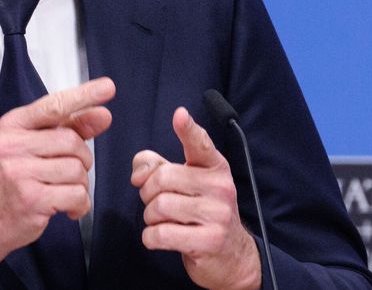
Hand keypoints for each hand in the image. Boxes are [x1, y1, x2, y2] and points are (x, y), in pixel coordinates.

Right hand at [0, 77, 115, 283]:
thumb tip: (101, 114)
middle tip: (68, 172)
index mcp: (13, 125)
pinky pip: (76, 195)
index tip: (107, 87)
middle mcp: (13, 145)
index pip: (54, 105)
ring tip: (62, 191)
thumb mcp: (30, 147)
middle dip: (81, 159)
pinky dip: (79, 205)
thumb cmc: (9, 181)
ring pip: (77, 170)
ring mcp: (20, 172)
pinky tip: (66, 208)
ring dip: (80, 184)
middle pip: (72, 141)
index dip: (84, 95)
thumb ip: (67, 128)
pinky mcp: (32, 199)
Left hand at [130, 107, 260, 289]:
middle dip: (148, 192)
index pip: (200, 144)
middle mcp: (220, 187)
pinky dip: (150, 237)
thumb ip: (157, 167)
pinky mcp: (209, 240)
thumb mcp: (185, 184)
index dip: (188, 129)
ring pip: (160, 206)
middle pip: (162, 178)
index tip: (179, 115)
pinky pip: (161, 234)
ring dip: (150, 217)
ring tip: (161, 221)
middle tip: (156, 202)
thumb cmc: (201, 212)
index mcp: (214, 167)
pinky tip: (159, 237)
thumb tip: (139, 172)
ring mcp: (218, 214)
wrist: (231, 255)